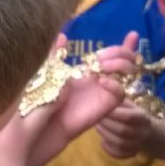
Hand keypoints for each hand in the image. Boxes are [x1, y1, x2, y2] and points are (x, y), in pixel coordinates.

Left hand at [23, 32, 139, 165]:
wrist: (35, 130)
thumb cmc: (35, 101)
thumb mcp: (43, 74)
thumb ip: (53, 56)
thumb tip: (63, 35)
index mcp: (84, 70)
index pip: (110, 55)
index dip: (120, 47)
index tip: (129, 36)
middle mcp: (96, 81)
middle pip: (122, 63)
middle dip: (122, 53)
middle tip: (109, 55)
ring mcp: (101, 94)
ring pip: (124, 77)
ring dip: (121, 66)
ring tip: (104, 66)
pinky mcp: (102, 108)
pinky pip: (118, 96)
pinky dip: (116, 86)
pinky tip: (102, 81)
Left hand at [96, 100, 153, 158]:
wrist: (149, 133)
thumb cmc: (133, 114)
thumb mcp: (129, 104)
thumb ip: (117, 96)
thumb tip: (103, 84)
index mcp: (142, 117)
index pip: (128, 116)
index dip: (113, 114)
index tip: (101, 108)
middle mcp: (142, 132)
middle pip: (122, 131)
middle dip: (106, 124)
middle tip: (95, 118)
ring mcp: (138, 144)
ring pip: (120, 143)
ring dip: (105, 135)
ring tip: (98, 127)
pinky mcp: (132, 153)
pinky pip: (119, 154)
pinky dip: (109, 149)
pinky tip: (103, 141)